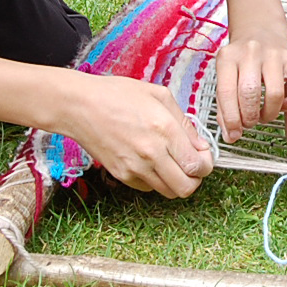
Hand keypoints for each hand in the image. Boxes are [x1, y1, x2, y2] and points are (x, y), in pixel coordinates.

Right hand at [67, 74, 213, 197]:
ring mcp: (135, 167)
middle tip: (191, 165)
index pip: (198, 166)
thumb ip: (185, 122)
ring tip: (171, 162)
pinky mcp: (121, 175)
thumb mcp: (159, 95)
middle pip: (187, 188)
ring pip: (169, 192)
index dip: (206, 165)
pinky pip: (148, 188)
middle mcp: (152, 153)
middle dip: (195, 179)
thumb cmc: (117, 95)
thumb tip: (200, 146)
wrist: (80, 106)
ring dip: (176, 181)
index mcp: (165, 129)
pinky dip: (155, 179)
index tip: (203, 157)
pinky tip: (151, 161)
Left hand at [213, 23, 286, 142]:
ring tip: (265, 115)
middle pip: (250, 93)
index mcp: (228, 57)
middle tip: (249, 123)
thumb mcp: (225, 74)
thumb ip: (224, 105)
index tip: (233, 134)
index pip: (227, 93)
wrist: (259, 28)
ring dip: (269, 114)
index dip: (230, 119)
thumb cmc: (240, 58)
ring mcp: (273, 53)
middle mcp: (250, 52)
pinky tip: (282, 105)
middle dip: (249, 118)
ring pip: (275, 93)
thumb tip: (230, 135)